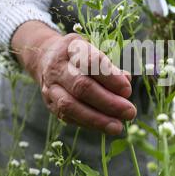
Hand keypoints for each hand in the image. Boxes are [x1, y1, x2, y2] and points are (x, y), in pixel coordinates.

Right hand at [12, 22, 135, 134]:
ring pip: (70, 105)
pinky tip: (104, 127)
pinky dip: (88, 123)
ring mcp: (51, 86)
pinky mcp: (50, 103)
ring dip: (97, 119)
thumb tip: (126, 80)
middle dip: (108, 102)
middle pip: (81, 86)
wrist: (45, 58)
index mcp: (72, 47)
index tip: (127, 90)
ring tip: (117, 127)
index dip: (110, 77)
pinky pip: (67, 117)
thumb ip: (110, 67)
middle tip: (129, 112)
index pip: (91, 62)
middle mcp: (58, 67)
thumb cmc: (79, 56)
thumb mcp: (94, 52)